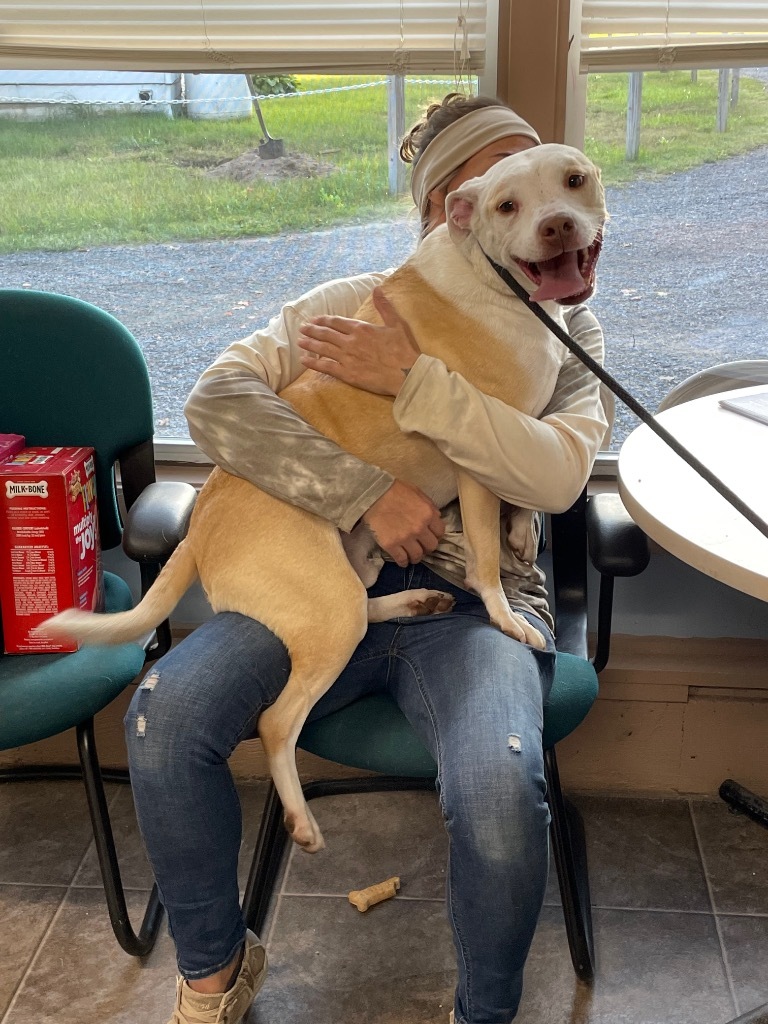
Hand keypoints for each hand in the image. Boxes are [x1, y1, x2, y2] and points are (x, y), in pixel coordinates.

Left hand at [297, 287, 419, 396]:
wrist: (407, 374)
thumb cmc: (404, 349)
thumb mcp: (396, 323)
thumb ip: (384, 306)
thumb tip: (377, 288)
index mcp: (361, 328)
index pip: (336, 322)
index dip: (323, 320)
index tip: (315, 319)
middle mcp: (351, 341)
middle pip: (326, 334)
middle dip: (312, 331)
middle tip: (302, 329)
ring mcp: (347, 358)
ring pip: (323, 349)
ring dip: (309, 344)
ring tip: (300, 342)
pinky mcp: (348, 374)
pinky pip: (326, 367)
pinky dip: (314, 363)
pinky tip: (305, 360)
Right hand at [363, 480, 444, 566]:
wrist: (371, 495)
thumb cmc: (394, 490)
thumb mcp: (417, 492)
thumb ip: (429, 506)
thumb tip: (436, 518)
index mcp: (428, 514)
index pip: (440, 532)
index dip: (435, 535)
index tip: (430, 536)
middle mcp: (419, 528)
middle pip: (431, 546)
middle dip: (427, 547)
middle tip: (421, 546)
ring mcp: (405, 538)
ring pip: (417, 556)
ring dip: (416, 557)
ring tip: (411, 556)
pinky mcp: (391, 545)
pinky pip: (402, 559)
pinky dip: (403, 562)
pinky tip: (403, 561)